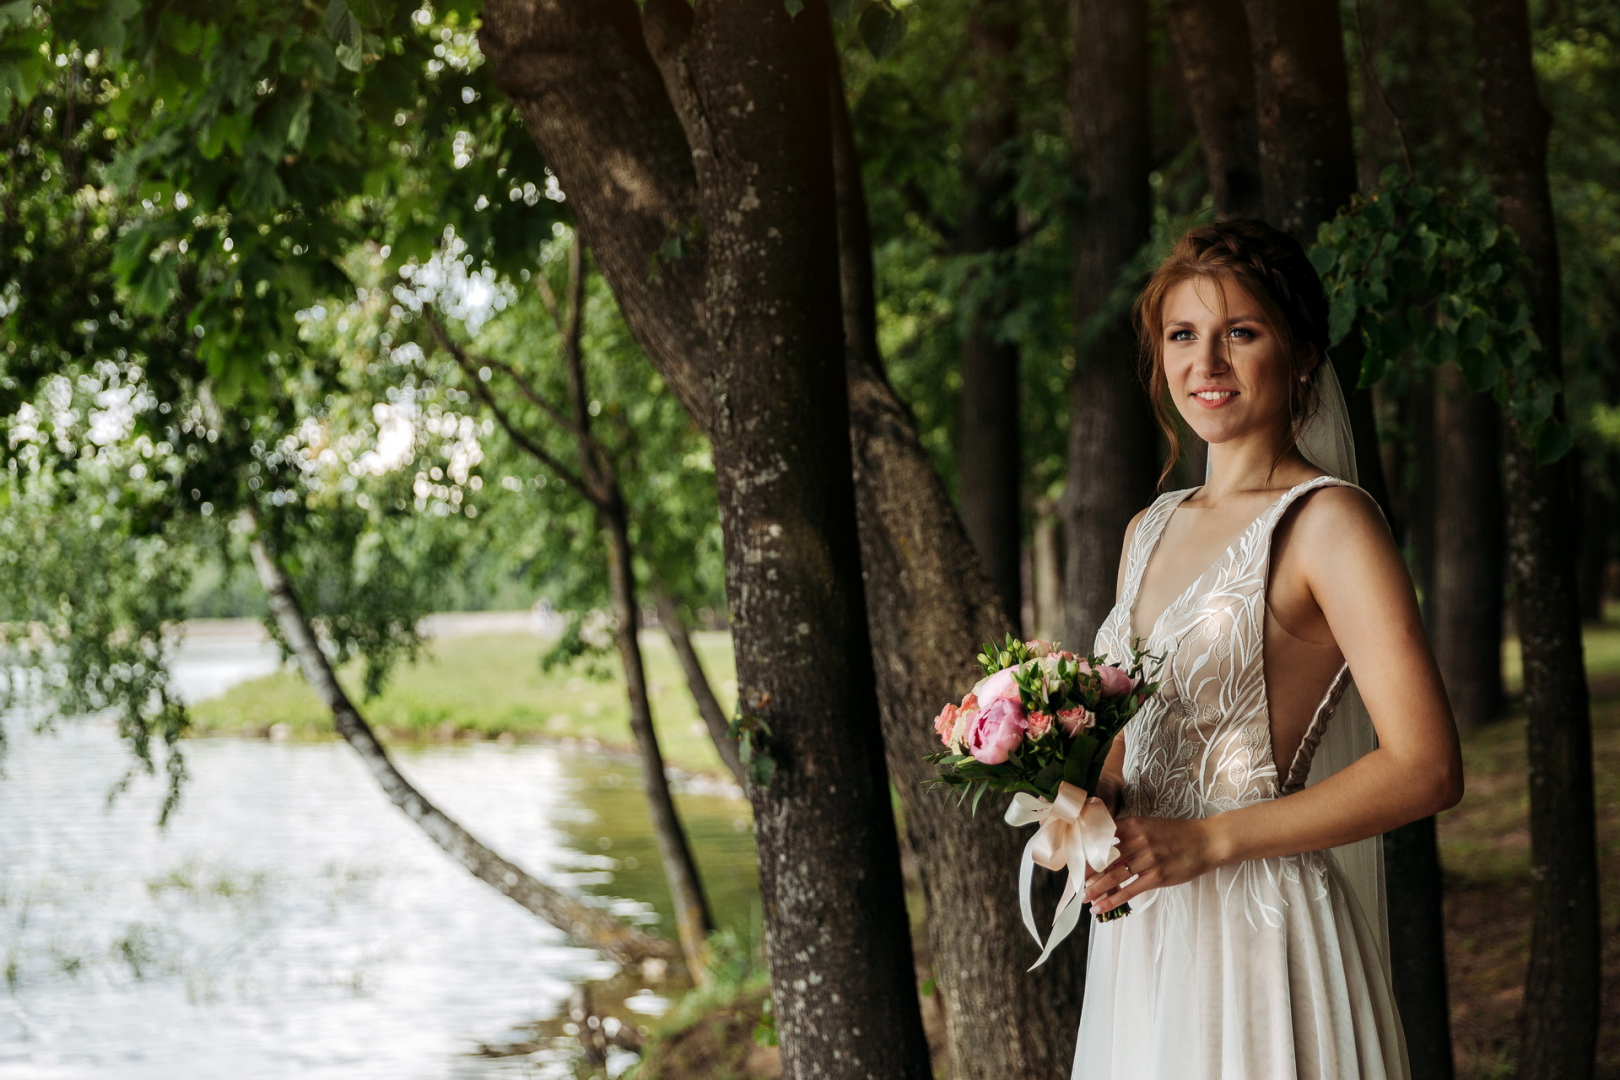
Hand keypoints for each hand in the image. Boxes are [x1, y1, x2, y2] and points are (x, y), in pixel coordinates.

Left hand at [1082, 814, 1223, 915]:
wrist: (1206, 841)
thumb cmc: (1177, 834)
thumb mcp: (1149, 826)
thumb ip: (1128, 834)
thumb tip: (1105, 847)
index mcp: (1133, 824)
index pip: (1101, 838)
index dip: (1086, 852)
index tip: (1075, 862)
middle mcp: (1138, 840)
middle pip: (1104, 858)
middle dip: (1087, 873)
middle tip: (1076, 883)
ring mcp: (1147, 859)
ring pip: (1114, 876)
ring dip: (1096, 889)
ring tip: (1085, 898)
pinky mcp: (1157, 877)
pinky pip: (1129, 890)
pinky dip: (1112, 900)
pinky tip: (1100, 907)